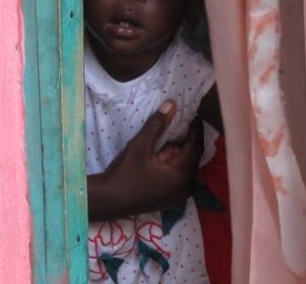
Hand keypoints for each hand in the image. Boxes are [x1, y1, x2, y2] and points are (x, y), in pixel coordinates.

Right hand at [87, 100, 202, 221]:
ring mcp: (180, 196)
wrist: (108, 201)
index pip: (195, 146)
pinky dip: (175, 165)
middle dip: (186, 141)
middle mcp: (186, 187)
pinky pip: (180, 177)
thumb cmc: (124, 173)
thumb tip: (172, 104)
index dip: (196, 129)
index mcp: (182, 174)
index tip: (195, 114)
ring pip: (186, 167)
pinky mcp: (172, 199)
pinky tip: (162, 157)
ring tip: (166, 142)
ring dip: (179, 153)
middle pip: (193, 157)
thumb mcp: (140, 146)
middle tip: (180, 124)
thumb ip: (157, 125)